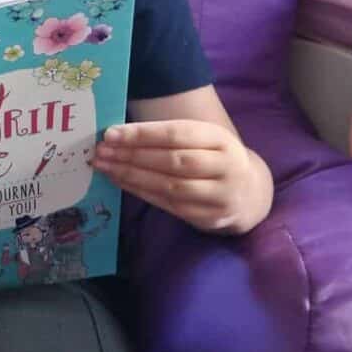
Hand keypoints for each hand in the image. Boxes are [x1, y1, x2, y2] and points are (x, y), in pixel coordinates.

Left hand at [90, 119, 265, 233]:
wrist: (250, 194)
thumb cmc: (213, 158)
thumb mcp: (203, 139)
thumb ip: (168, 135)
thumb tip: (118, 133)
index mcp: (221, 140)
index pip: (178, 134)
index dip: (142, 134)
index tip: (111, 133)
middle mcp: (226, 167)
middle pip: (174, 161)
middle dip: (133, 155)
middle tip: (102, 151)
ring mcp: (221, 196)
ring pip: (171, 186)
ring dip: (132, 176)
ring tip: (105, 166)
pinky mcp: (211, 218)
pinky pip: (170, 205)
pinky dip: (141, 193)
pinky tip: (121, 182)